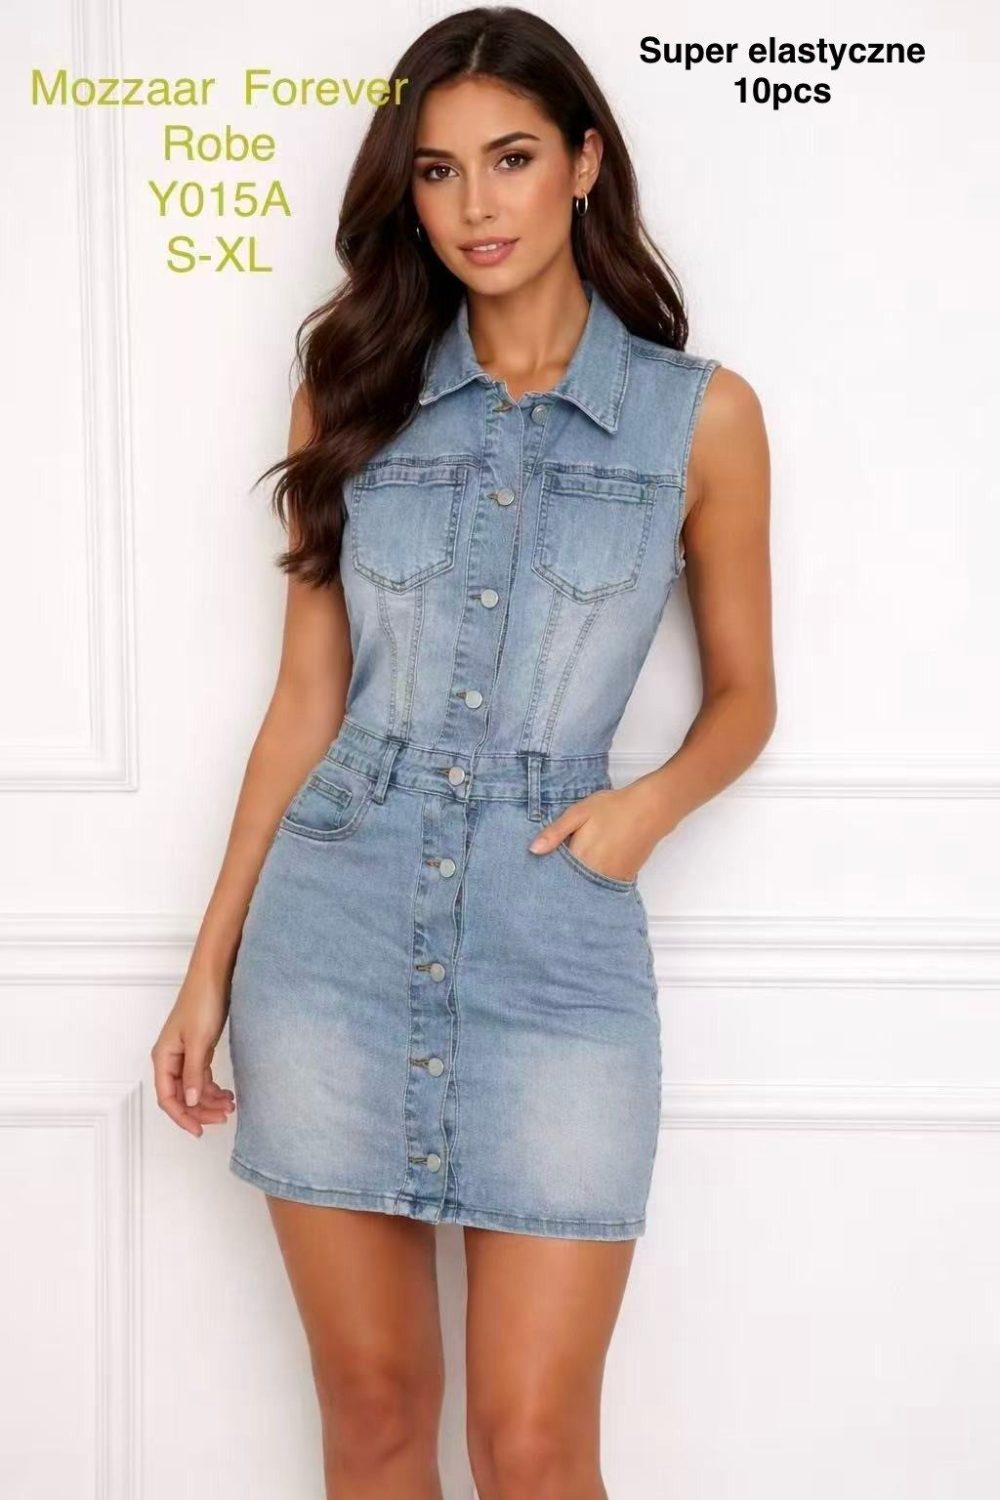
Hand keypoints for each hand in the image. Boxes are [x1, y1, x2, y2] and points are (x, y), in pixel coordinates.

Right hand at [151, 969, 235, 1137]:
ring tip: (230, 1106)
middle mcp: (171, 1058)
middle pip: (181, 1096)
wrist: (215, 976)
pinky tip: (227, 1094)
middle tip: (223, 1118)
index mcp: (164, 1057)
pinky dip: (213, 1087)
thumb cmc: (202, 1002)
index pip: (167, 1098)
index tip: (199, 1130)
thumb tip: (189, 1102)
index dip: (182, 1117)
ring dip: (209, 1099)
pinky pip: (201, 1076)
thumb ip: (193, 1073)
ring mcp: (185, 1054)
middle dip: (200, 1110)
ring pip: (193, 1087)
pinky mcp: (198, 1048)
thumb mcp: (199, 1041)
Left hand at [527, 777, 678, 882]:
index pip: (554, 875)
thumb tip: (533, 850)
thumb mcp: (579, 812)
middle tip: (551, 876)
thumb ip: (555, 832)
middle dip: (559, 882)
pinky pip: (603, 886)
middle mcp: (595, 873)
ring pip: (586, 888)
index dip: (545, 874)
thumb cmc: (614, 807)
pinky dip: (594, 882)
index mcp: (581, 857)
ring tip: (573, 871)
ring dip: (577, 884)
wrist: (650, 809)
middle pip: (570, 885)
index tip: (536, 874)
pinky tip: (591, 870)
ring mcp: (611, 878)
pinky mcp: (624, 878)